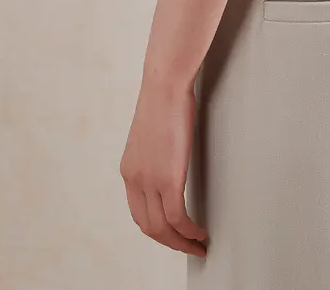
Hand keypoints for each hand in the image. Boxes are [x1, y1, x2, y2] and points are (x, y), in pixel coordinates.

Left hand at [119, 76, 208, 258]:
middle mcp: (134, 179)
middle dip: (170, 242)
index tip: (174, 233)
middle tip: (189, 247)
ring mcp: (149, 181)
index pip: (139, 212)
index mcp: (129, 170)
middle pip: (149, 227)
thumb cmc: (165, 98)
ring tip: (198, 245)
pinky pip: (177, 217)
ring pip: (162, 229)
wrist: (165, 83)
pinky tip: (199, 232)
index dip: (157, 228)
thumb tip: (170, 157)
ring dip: (181, 242)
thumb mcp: (153, 132)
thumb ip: (157, 152)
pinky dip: (189, 231)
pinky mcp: (168, 178)